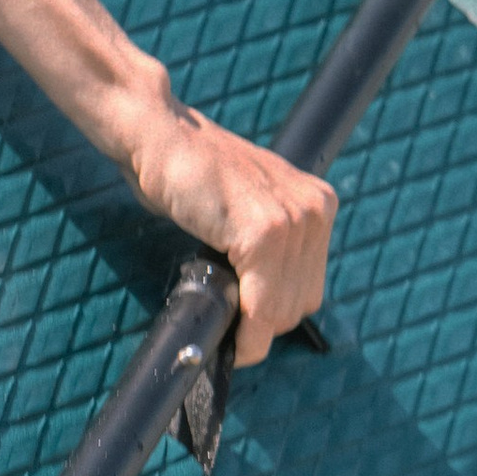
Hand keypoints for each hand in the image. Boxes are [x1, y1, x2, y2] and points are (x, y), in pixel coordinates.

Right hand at [117, 92, 334, 364]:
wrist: (160, 136)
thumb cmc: (188, 173)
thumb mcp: (246, 205)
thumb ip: (266, 242)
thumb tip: (264, 308)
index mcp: (316, 204)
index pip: (309, 286)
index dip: (275, 314)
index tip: (247, 330)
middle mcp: (314, 210)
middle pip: (300, 302)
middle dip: (263, 325)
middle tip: (229, 329)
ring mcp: (292, 220)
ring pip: (281, 310)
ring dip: (252, 333)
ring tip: (226, 333)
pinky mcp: (264, 233)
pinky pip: (261, 306)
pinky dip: (245, 333)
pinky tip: (230, 338)